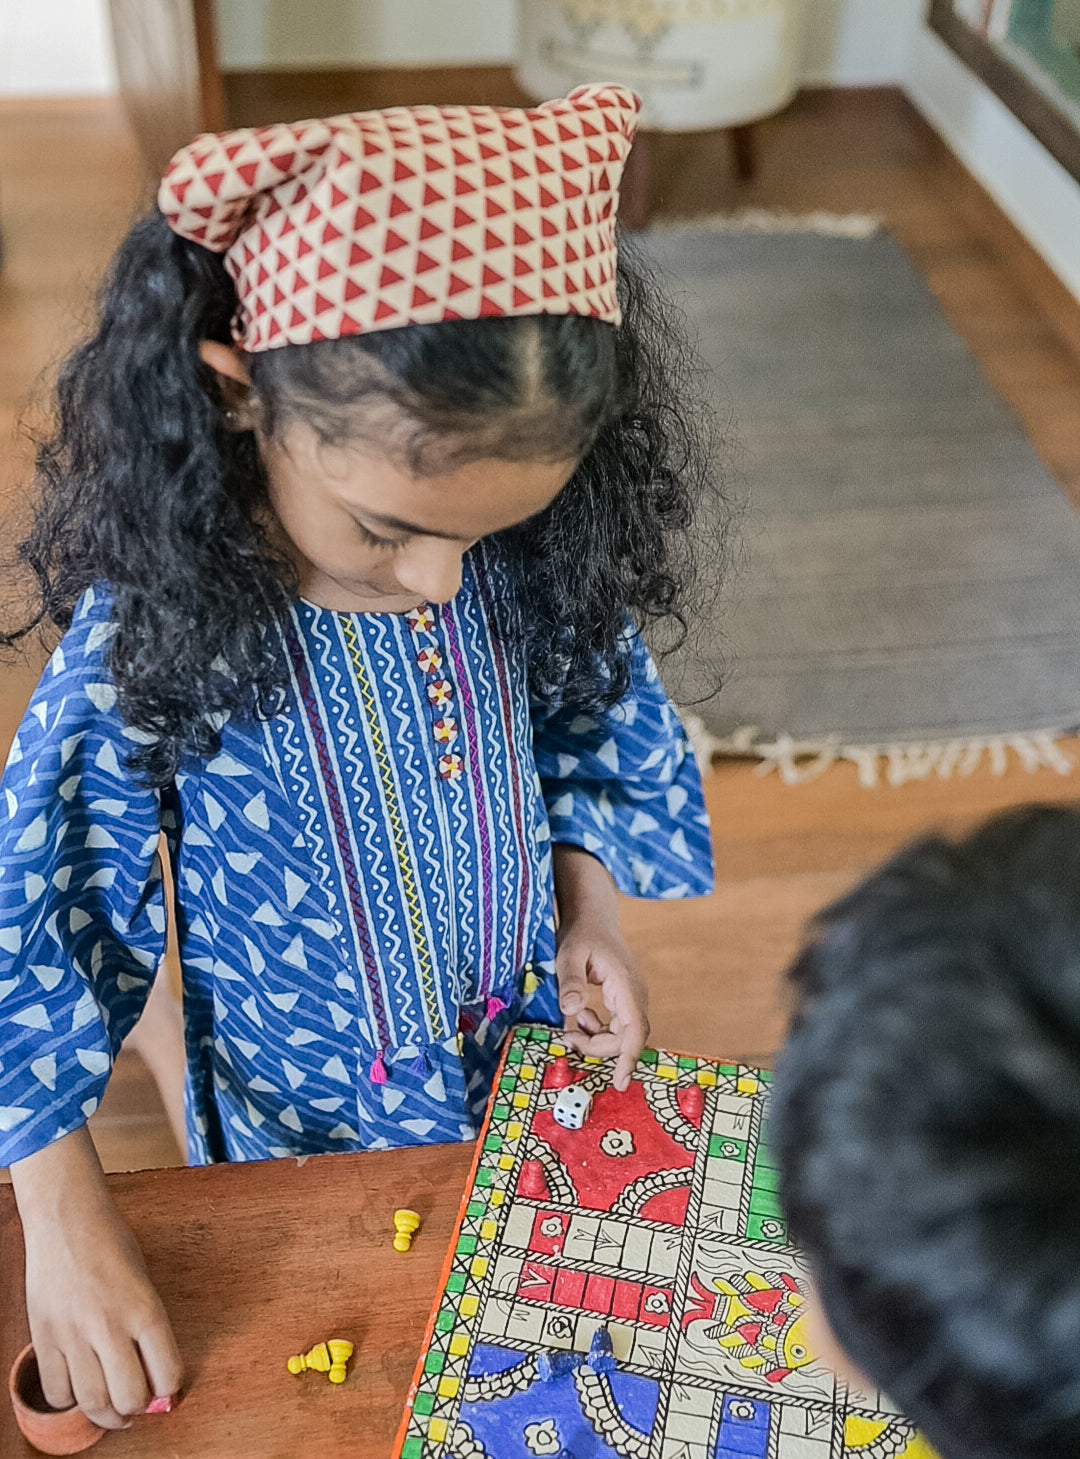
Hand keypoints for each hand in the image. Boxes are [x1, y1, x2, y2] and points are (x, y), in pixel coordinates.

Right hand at [12, 1127, 182, 1429]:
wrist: (67, 1220)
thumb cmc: (111, 1245)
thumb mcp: (144, 1280)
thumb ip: (149, 1327)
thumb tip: (153, 1375)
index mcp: (146, 1308)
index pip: (167, 1375)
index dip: (169, 1393)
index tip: (165, 1393)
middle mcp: (111, 1326)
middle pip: (129, 1399)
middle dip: (137, 1411)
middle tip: (137, 1406)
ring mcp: (74, 1334)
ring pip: (92, 1403)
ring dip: (105, 1415)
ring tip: (111, 1409)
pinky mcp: (44, 1338)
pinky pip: (56, 1392)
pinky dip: (69, 1400)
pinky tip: (78, 1385)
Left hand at [552, 843, 649, 1091]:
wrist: (593, 918)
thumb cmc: (582, 934)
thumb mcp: (569, 954)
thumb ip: (570, 981)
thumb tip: (570, 1011)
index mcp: (625, 984)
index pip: (634, 1028)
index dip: (628, 1056)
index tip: (620, 1081)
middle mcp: (634, 994)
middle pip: (627, 1036)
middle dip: (599, 1047)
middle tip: (568, 1041)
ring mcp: (631, 997)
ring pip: (622, 1034)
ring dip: (597, 1039)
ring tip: (571, 1027)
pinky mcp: (623, 1000)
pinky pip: (616, 1026)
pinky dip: (598, 1030)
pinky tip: (580, 1016)